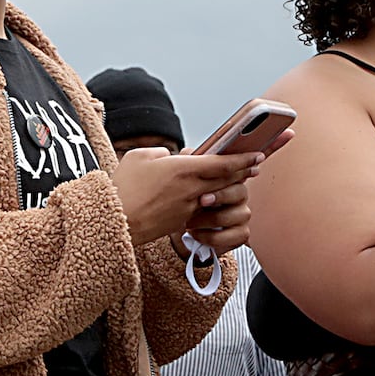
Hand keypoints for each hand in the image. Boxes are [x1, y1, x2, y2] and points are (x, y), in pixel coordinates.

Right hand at [112, 147, 261, 246]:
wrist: (115, 222)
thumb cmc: (123, 188)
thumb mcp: (139, 157)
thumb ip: (160, 153)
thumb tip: (170, 157)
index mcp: (183, 169)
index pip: (222, 162)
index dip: (243, 158)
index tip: (259, 153)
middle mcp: (191, 188)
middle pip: (227, 178)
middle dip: (245, 170)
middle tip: (259, 163)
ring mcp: (189, 207)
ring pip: (218, 194)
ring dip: (232, 186)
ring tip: (243, 178)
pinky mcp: (182, 220)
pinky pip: (204, 208)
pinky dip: (214, 200)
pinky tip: (216, 196)